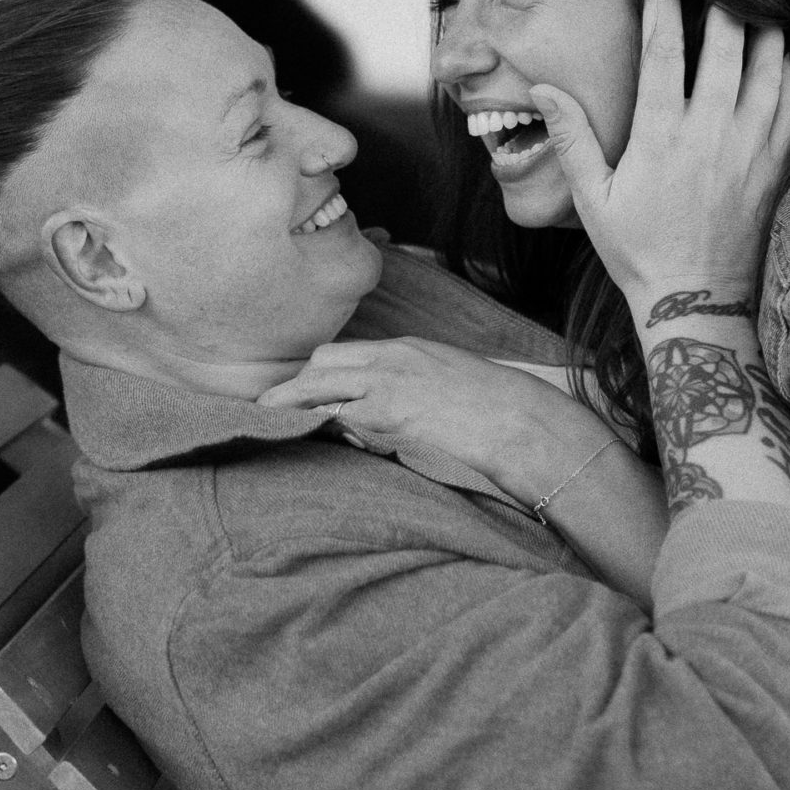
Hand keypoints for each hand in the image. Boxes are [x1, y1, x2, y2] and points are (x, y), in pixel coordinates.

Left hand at [259, 337, 592, 494]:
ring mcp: (386, 386)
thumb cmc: (501, 411)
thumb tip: (403, 411)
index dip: (319, 375)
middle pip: (322, 362)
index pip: (345, 353)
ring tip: (266, 425)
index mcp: (410, 349)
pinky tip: (297, 440)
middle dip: (296, 387)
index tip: (304, 394)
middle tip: (275, 410)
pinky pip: (332, 416)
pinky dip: (312, 426)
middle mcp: (392, 360)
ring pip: (316, 385)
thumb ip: (421, 386)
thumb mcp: (455, 382)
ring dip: (290, 406)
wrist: (523, 425)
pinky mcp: (385, 416)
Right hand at [528, 0, 789, 310]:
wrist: (696, 300)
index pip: (664, 54)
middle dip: (722, 2)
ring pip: (767, 70)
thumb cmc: (637, 249)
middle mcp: (711, 136)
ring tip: (757, 0)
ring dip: (762, 30)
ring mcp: (749, 149)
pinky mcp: (774, 165)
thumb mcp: (593, 197)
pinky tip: (779, 55)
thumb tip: (543, 88)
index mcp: (661, 139)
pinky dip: (787, 72)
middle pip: (725, 48)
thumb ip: (571, 138)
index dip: (664, 7)